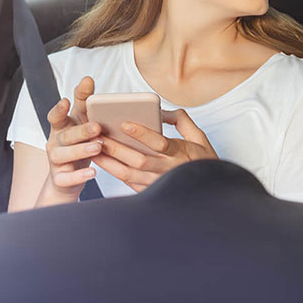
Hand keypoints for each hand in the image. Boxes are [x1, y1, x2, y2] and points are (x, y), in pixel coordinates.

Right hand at [38, 76, 101, 204]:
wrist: (68, 178)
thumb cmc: (77, 144)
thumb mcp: (80, 122)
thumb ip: (83, 102)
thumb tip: (87, 79)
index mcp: (61, 127)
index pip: (55, 116)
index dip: (59, 109)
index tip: (65, 101)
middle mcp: (55, 142)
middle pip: (66, 135)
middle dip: (81, 131)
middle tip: (97, 127)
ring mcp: (56, 161)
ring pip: (64, 155)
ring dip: (81, 151)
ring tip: (97, 148)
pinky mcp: (60, 178)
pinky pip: (67, 177)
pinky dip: (79, 175)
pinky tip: (92, 172)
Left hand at [93, 108, 218, 191]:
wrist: (208, 191)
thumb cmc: (203, 160)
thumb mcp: (199, 137)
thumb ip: (181, 120)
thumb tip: (161, 111)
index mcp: (181, 153)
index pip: (159, 143)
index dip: (141, 134)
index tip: (125, 124)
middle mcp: (168, 169)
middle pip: (137, 160)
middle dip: (116, 148)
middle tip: (99, 136)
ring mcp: (158, 182)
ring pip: (128, 174)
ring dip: (109, 162)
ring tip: (94, 149)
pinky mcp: (151, 191)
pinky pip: (129, 183)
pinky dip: (115, 173)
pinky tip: (103, 162)